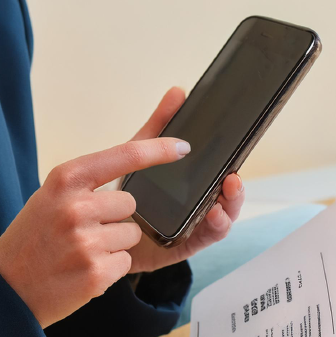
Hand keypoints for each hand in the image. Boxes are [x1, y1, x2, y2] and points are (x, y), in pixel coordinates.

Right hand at [0, 137, 190, 327]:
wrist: (5, 290)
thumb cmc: (34, 236)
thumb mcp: (55, 193)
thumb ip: (98, 171)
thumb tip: (143, 142)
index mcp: (65, 179)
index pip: (125, 155)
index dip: (159, 149)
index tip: (183, 147)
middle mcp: (75, 206)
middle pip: (131, 203)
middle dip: (117, 218)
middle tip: (82, 232)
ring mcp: (85, 241)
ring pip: (132, 234)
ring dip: (115, 245)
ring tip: (80, 252)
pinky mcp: (95, 272)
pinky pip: (125, 261)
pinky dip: (110, 269)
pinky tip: (81, 271)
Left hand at [126, 88, 245, 272]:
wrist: (100, 232)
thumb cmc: (123, 195)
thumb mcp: (140, 155)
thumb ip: (159, 126)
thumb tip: (178, 91)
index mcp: (193, 185)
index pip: (219, 174)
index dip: (231, 166)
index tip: (235, 158)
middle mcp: (198, 205)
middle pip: (227, 197)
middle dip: (235, 189)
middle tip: (233, 177)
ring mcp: (193, 226)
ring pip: (222, 218)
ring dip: (230, 206)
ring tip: (227, 193)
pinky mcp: (184, 245)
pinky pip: (206, 238)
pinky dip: (215, 226)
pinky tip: (212, 215)